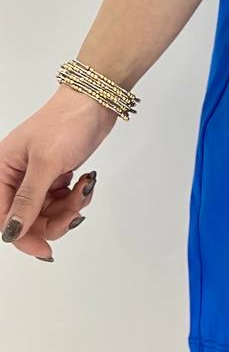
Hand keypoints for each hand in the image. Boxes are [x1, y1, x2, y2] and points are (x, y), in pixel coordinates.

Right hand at [0, 84, 115, 259]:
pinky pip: (61, 200)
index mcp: (1, 171)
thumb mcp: (46, 164)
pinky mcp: (55, 174)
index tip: (46, 250)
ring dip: (69, 207)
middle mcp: (15, 176)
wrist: (95, 100)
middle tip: (76, 211)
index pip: (4, 218)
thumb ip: (28, 200)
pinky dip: (75, 197)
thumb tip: (10, 233)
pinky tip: (85, 181)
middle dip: (55, 220)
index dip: (24, 237)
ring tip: (84, 187)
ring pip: (48, 212)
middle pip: (29, 219)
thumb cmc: (65, 124)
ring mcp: (36, 176)